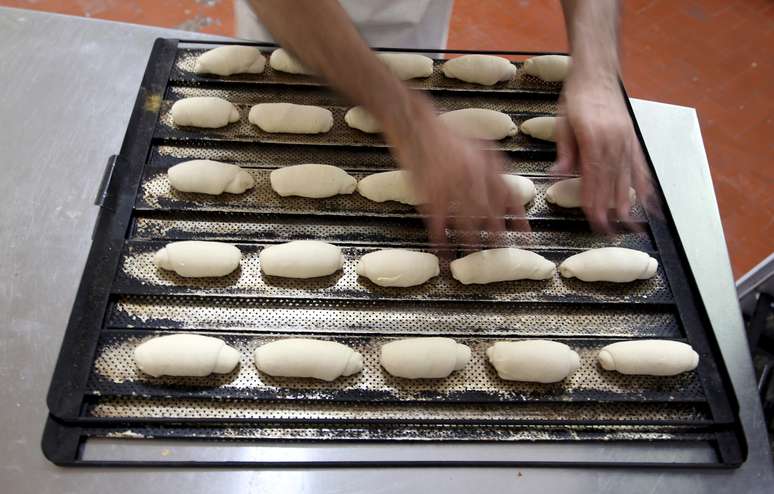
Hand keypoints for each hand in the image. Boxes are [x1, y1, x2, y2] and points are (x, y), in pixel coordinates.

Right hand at [384, 98, 528, 245]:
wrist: (418, 128)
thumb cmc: (447, 136)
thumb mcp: (478, 147)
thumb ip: (493, 169)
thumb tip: (507, 191)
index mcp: (486, 165)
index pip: (509, 196)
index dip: (518, 217)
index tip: (525, 235)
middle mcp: (472, 176)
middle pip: (490, 211)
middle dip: (497, 232)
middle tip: (500, 247)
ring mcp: (451, 185)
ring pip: (467, 220)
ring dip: (472, 238)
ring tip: (475, 250)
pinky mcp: (431, 192)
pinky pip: (439, 221)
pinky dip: (441, 236)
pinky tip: (443, 247)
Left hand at [551, 70, 656, 231]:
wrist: (597, 73)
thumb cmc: (577, 97)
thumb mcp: (563, 123)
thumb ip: (565, 151)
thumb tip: (558, 175)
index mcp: (594, 138)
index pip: (593, 177)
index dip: (594, 200)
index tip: (593, 219)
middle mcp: (614, 141)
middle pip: (611, 181)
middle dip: (609, 208)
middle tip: (608, 229)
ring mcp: (626, 141)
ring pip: (627, 177)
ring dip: (627, 201)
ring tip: (630, 222)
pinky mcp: (632, 139)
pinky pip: (640, 165)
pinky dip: (644, 184)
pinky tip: (648, 199)